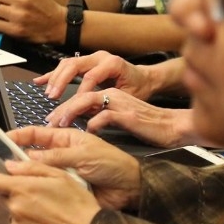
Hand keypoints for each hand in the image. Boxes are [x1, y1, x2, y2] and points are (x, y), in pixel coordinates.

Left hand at [0, 159, 101, 223]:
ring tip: (45, 215)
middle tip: (36, 196)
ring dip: (22, 213)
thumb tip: (8, 165)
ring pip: (12, 215)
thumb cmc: (77, 203)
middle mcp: (14, 209)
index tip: (1, 178)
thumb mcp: (59, 176)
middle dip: (14, 195)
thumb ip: (31, 168)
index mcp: (20, 190)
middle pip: (2, 197)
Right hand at [5, 126, 140, 211]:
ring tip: (10, 182)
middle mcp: (60, 155)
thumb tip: (27, 159)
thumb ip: (55, 157)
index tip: (1, 140)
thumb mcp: (83, 155)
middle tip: (0, 165)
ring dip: (27, 177)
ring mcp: (62, 173)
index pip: (36, 134)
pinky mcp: (65, 191)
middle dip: (17, 159)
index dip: (18, 136)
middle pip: (33, 155)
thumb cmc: (112, 164)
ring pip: (38, 174)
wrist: (132, 189)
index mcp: (65, 139)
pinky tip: (28, 195)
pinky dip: (38, 191)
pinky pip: (47, 190)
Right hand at [34, 50, 159, 100]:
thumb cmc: (139, 88)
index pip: (92, 75)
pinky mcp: (85, 62)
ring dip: (55, 77)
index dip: (82, 91)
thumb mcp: (129, 96)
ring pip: (67, 63)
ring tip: (48, 92)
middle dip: (61, 81)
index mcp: (112, 63)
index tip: (74, 104)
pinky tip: (40, 81)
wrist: (145, 78)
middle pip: (74, 65)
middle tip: (53, 96)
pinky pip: (65, 66)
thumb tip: (92, 109)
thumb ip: (111, 101)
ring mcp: (91, 58)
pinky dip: (52, 74)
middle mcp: (100, 57)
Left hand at [45, 89, 196, 147]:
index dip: (64, 106)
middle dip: (61, 107)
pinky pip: (105, 114)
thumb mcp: (119, 117)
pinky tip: (87, 130)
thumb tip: (80, 119)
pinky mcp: (128, 114)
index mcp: (111, 93)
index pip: (81, 95)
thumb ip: (101, 113)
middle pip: (80, 94)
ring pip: (88, 99)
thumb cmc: (147, 125)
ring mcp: (121, 102)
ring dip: (71, 111)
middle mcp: (113, 94)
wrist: (174, 127)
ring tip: (60, 124)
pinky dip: (94, 122)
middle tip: (49, 121)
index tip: (50, 118)